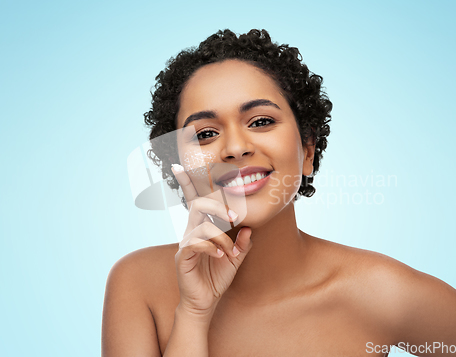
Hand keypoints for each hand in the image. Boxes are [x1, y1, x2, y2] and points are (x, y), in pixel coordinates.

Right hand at [171, 164, 252, 319]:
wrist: (205, 302)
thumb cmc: (217, 277)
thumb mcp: (236, 258)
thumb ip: (243, 242)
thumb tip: (249, 227)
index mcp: (202, 227)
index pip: (195, 200)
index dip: (187, 182)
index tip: (179, 166)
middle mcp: (192, 231)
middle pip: (198, 203)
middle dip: (217, 205)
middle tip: (235, 216)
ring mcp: (185, 242)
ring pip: (201, 223)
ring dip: (220, 234)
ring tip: (229, 250)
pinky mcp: (182, 256)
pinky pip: (196, 242)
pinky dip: (212, 247)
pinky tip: (220, 256)